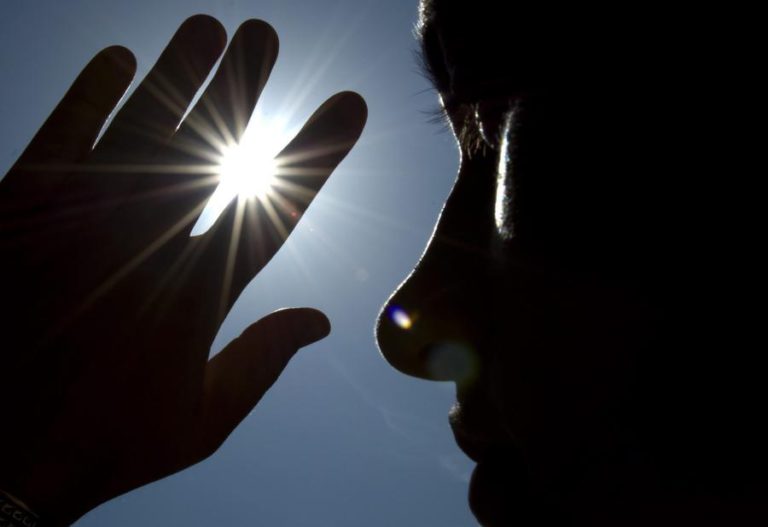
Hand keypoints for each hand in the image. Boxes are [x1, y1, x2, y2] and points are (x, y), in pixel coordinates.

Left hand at [0, 15, 365, 524]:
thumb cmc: (103, 442)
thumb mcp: (200, 421)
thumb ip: (262, 361)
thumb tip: (322, 320)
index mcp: (196, 296)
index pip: (273, 208)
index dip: (316, 153)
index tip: (350, 106)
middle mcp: (143, 248)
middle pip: (203, 151)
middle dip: (239, 87)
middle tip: (263, 34)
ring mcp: (77, 226)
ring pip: (139, 131)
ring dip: (177, 75)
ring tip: (209, 26)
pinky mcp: (17, 215)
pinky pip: (58, 140)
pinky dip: (88, 96)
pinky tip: (118, 61)